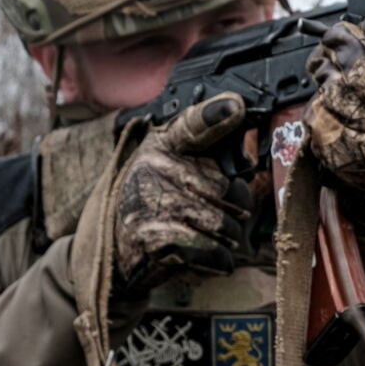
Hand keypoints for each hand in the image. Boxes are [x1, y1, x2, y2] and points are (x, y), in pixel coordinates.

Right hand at [113, 93, 253, 290]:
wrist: (115, 247)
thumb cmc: (157, 203)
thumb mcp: (174, 167)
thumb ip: (210, 157)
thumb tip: (249, 165)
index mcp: (164, 144)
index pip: (193, 126)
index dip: (214, 115)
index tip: (235, 107)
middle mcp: (156, 167)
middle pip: (227, 188)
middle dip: (237, 207)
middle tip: (223, 211)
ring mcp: (155, 203)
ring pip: (225, 224)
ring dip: (228, 237)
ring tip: (207, 232)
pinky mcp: (155, 238)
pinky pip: (214, 251)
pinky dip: (219, 259)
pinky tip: (207, 253)